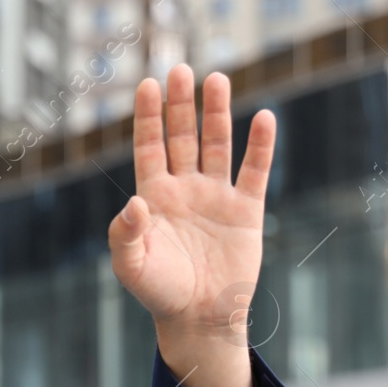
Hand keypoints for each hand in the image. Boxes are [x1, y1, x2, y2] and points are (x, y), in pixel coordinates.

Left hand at [109, 63, 275, 386]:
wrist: (198, 317)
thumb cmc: (158, 292)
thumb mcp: (131, 266)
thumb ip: (124, 234)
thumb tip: (134, 204)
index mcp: (153, 198)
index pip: (149, 148)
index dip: (148, 118)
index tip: (147, 85)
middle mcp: (184, 190)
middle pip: (182, 138)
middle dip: (181, 105)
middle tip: (181, 69)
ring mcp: (216, 197)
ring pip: (216, 146)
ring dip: (216, 114)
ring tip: (217, 79)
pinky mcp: (246, 210)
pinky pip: (253, 172)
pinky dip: (259, 146)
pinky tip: (263, 118)